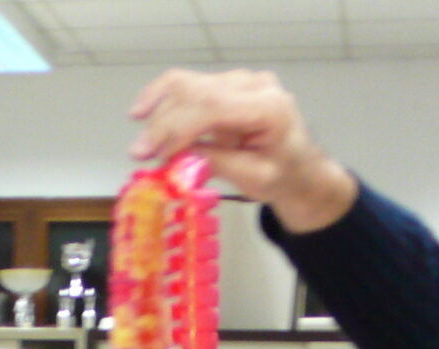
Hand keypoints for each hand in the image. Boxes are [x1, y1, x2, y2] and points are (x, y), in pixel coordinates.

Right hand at [126, 69, 357, 231]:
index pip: (214, 106)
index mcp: (269, 107)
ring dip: (158, 111)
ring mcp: (239, 81)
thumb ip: (218, 163)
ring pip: (187, 84)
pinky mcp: (226, 85)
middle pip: (196, 91)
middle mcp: (254, 84)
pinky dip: (163, 100)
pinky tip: (143, 111)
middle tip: (139, 153)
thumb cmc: (282, 175)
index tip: (154, 153)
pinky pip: (188, 85)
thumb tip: (176, 159)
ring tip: (142, 143)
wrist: (299, 168)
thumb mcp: (254, 178)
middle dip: (162, 122)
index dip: (177, 127)